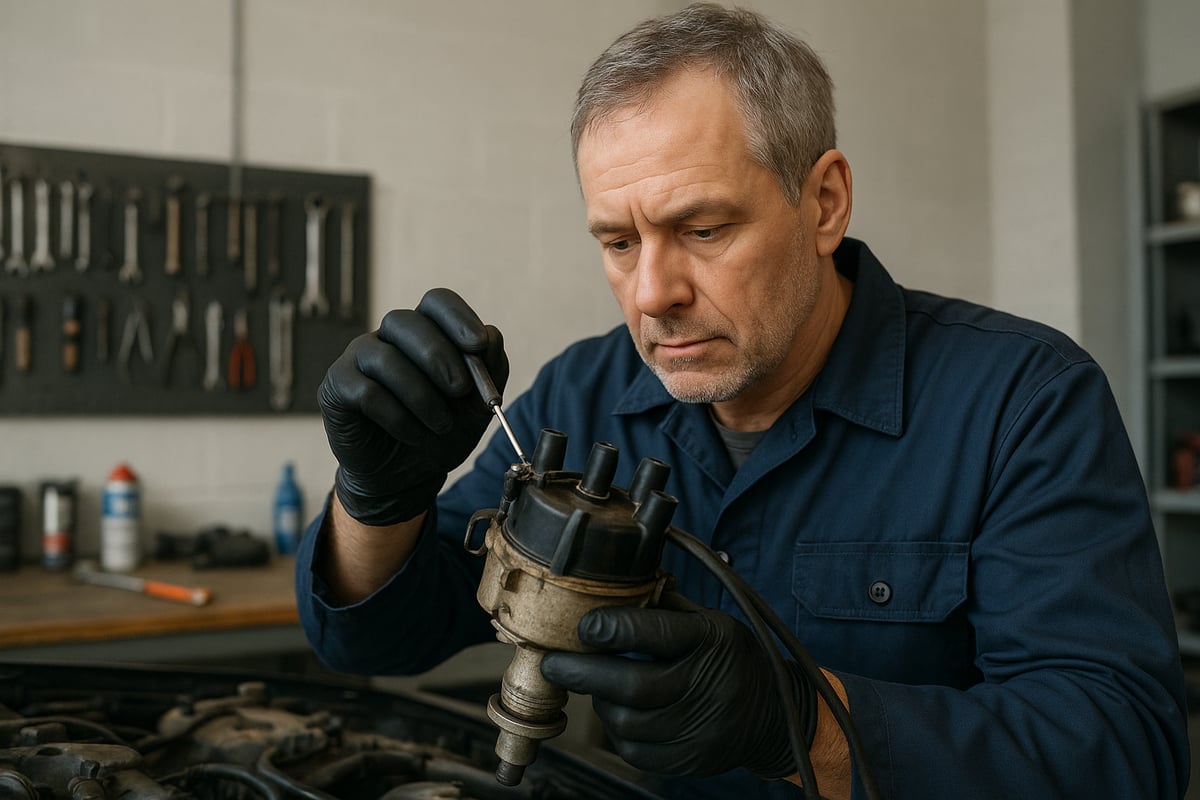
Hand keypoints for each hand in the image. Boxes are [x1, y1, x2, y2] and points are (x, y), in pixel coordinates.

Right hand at [318, 288, 508, 525]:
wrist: (409, 475)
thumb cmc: (442, 431)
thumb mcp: (477, 405)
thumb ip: (490, 370)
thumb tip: (491, 335)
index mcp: (425, 332)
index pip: (437, 302)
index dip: (458, 317)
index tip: (478, 344)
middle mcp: (388, 337)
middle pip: (407, 322)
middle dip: (439, 356)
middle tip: (460, 390)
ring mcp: (359, 358)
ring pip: (386, 358)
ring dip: (421, 396)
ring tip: (441, 425)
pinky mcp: (338, 386)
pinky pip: (366, 391)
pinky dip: (397, 416)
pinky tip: (413, 434)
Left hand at [540, 605, 815, 778]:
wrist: (772, 713)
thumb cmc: (729, 655)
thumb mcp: (709, 620)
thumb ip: (663, 609)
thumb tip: (608, 590)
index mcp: (711, 640)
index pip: (658, 633)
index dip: (614, 629)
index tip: (583, 625)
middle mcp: (707, 685)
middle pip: (633, 685)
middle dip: (584, 673)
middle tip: (553, 663)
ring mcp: (698, 728)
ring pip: (628, 722)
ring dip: (601, 702)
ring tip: (597, 685)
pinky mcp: (688, 760)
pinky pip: (635, 750)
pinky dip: (618, 730)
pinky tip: (620, 711)